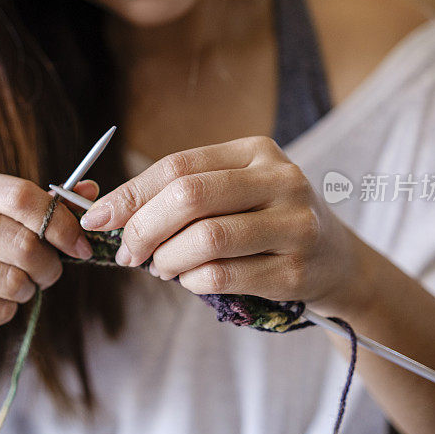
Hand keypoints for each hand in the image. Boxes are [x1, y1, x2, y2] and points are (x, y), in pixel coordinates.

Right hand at [0, 170, 97, 336]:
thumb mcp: (12, 217)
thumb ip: (50, 205)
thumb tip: (89, 191)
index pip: (22, 197)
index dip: (61, 224)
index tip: (81, 246)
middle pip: (23, 242)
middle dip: (49, 264)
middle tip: (49, 271)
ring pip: (12, 281)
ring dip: (28, 289)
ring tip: (18, 284)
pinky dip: (7, 311)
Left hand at [79, 136, 369, 317]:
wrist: (336, 259)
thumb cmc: (267, 222)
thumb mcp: (235, 191)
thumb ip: (181, 194)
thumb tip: (110, 214)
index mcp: (256, 151)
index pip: (178, 166)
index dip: (130, 194)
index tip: (97, 219)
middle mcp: (281, 180)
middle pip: (189, 197)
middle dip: (143, 228)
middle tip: (127, 252)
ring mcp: (295, 224)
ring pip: (206, 239)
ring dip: (167, 259)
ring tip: (161, 267)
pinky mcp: (297, 270)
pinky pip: (224, 276)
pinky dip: (193, 282)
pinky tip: (191, 280)